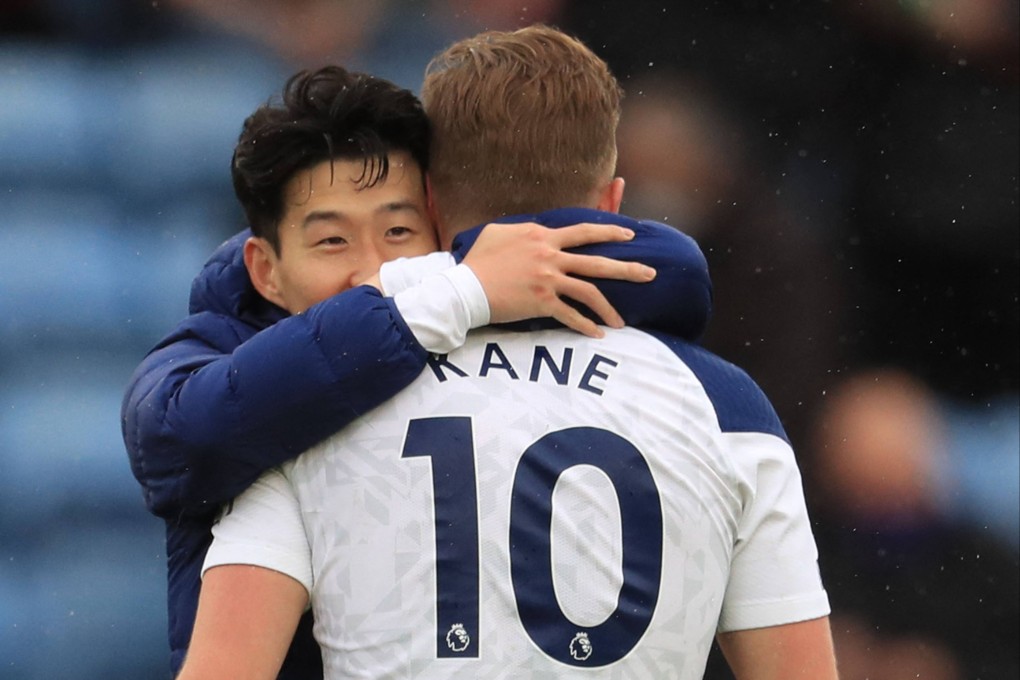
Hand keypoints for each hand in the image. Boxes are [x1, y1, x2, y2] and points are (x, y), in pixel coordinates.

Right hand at [462, 222, 655, 337]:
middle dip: (628, 268)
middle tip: (650, 273)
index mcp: (543, 236)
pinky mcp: (542, 303)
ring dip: (609, 308)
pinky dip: (585, 326)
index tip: (628, 236)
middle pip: (598, 262)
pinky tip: (597, 335)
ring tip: (623, 321)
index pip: (584, 232)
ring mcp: (548, 280)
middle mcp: (550, 256)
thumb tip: (537, 231)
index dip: (609, 232)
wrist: (466, 287)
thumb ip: (524, 229)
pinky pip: (570, 316)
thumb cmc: (479, 260)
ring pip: (590, 292)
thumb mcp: (499, 232)